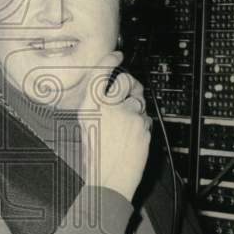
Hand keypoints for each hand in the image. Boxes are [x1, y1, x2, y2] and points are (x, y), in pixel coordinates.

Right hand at [79, 51, 151, 201]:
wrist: (109, 178)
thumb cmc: (96, 156)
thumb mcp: (88, 125)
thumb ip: (100, 105)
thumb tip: (119, 90)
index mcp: (89, 106)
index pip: (100, 73)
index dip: (110, 60)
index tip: (117, 55)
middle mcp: (107, 106)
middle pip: (126, 81)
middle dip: (130, 86)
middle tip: (127, 98)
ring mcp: (126, 114)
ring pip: (139, 100)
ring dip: (136, 108)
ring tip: (126, 127)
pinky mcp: (141, 124)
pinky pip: (146, 116)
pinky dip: (142, 124)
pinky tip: (132, 137)